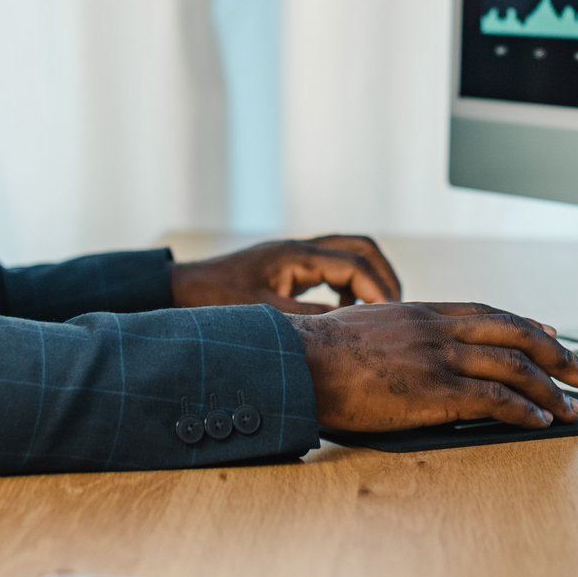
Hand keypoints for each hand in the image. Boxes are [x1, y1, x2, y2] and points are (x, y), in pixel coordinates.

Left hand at [171, 235, 400, 313]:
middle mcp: (302, 249)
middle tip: (393, 309)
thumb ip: (307, 320)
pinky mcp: (292, 266)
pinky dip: (349, 284)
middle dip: (384, 276)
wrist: (184, 289)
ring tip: (373, 312)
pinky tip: (340, 312)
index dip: (379, 290)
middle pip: (362, 247)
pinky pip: (334, 267)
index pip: (356, 263)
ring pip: (350, 253)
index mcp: (298, 256)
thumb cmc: (217, 300)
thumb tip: (348, 329)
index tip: (390, 317)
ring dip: (368, 278)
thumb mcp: (265, 314)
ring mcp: (297, 255)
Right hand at [288, 301, 577, 431]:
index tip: (550, 334)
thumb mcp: (362, 328)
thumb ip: (395, 333)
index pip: (487, 313)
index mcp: (420, 312)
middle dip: (556, 354)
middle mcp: (437, 329)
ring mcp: (438, 358)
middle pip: (513, 334)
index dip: (525, 325)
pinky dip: (524, 410)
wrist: (298, 364)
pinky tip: (540, 421)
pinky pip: (494, 399)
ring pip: (513, 367)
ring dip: (550, 388)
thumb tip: (403, 345)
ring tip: (571, 405)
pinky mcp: (436, 391)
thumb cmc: (317, 354)